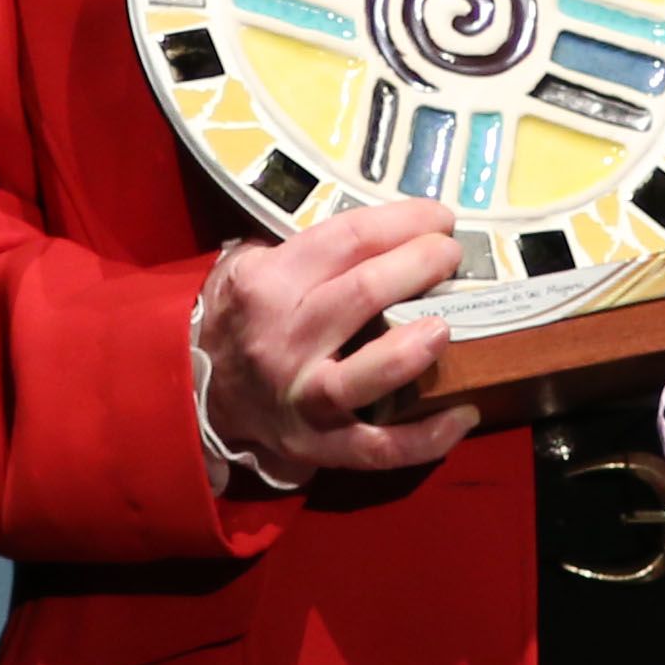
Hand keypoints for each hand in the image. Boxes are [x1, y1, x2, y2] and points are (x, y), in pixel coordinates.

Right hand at [202, 203, 475, 486]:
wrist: (199, 393)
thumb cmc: (244, 319)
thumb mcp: (250, 264)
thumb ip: (304, 244)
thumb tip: (388, 225)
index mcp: (269, 283)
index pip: (348, 238)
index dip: (404, 221)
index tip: (439, 217)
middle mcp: (284, 338)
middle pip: (363, 292)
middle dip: (421, 264)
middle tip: (451, 254)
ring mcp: (304, 397)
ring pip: (364, 374)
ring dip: (414, 348)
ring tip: (446, 326)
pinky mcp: (320, 445)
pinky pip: (378, 447)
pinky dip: (426, 436)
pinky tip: (465, 413)